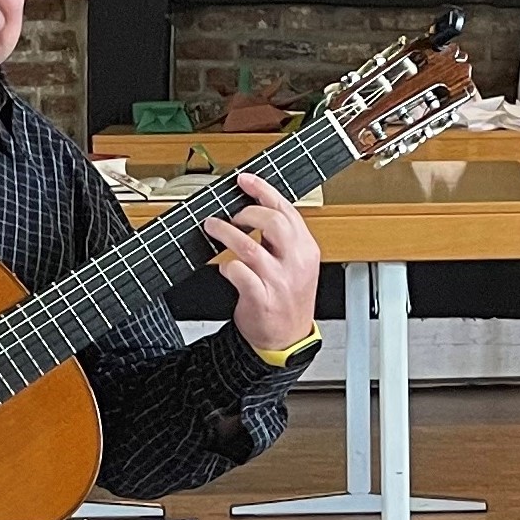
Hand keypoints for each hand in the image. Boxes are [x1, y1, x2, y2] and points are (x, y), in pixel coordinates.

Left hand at [207, 171, 321, 354]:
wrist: (286, 339)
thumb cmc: (286, 299)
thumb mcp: (295, 264)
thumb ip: (281, 239)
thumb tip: (255, 209)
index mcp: (306, 250)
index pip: (287, 210)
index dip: (263, 190)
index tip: (244, 180)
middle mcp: (295, 263)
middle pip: (273, 223)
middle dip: (247, 212)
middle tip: (232, 214)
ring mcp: (279, 282)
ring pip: (250, 247)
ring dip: (226, 233)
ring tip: (214, 227)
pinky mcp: (262, 299)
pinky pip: (239, 274)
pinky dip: (227, 266)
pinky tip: (225, 267)